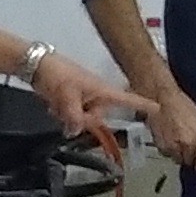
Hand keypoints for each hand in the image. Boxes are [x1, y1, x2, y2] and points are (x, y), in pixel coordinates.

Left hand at [29, 51, 156, 144]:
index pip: (128, 100)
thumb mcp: (67, 96)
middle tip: (67, 109)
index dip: (144, 105)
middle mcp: (96, 96)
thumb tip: (75, 131)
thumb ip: (74, 117)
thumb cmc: (57, 73)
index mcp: (102, 91)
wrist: (36, 65)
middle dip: (83, 119)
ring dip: (70, 117)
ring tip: (58, 103)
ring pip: (82, 120)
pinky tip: (54, 104)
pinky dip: (63, 113)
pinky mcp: (72, 101)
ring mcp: (84, 99)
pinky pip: (72, 116)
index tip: (159, 109)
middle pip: (97, 119)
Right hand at [145, 82, 195, 173]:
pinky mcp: (161, 146)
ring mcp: (173, 147)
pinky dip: (167, 148)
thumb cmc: (181, 105)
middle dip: (189, 157)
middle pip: (189, 162)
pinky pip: (166, 153)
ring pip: (177, 159)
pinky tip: (168, 137)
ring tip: (176, 138)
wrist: (161, 99)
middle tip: (187, 145)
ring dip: (177, 152)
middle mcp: (187, 145)